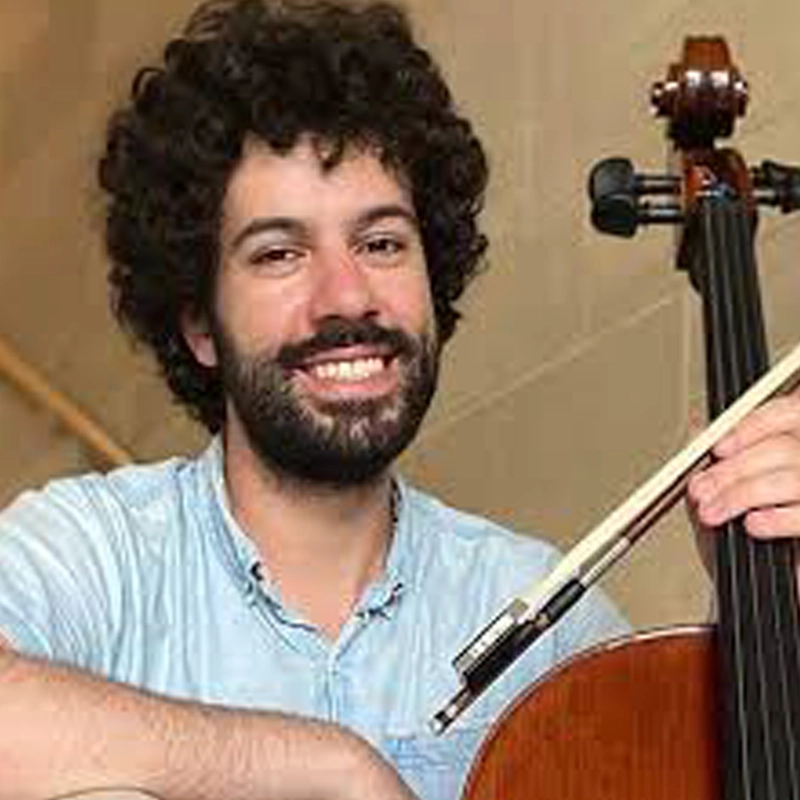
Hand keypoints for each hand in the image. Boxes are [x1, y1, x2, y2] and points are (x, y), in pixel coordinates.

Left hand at [686, 389, 799, 538]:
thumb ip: (719, 458)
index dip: (751, 427)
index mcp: (797, 437)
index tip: (718, 446)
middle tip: (700, 489)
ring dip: (741, 496)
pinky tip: (753, 524)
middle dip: (733, 469)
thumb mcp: (728, 485)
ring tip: (712, 513)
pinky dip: (776, 519)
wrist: (765, 575)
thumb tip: (697, 434)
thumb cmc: (751, 522)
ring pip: (791, 480)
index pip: (789, 412)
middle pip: (784, 448)